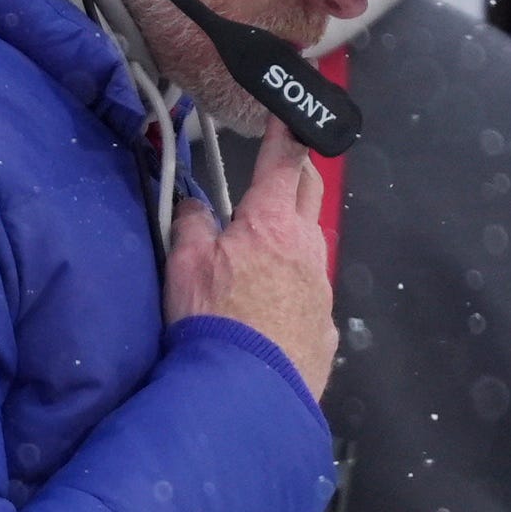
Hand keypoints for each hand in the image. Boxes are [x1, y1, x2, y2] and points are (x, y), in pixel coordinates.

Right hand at [163, 125, 336, 397]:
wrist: (245, 395)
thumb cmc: (211, 323)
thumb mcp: (184, 266)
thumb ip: (191, 225)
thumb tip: (194, 207)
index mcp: (271, 223)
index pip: (283, 162)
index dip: (284, 133)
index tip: (285, 115)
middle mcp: (306, 249)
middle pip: (309, 194)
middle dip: (298, 174)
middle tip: (283, 168)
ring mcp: (322, 290)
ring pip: (312, 247)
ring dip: (294, 237)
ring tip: (269, 249)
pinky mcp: (327, 329)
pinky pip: (313, 296)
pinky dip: (296, 290)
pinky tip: (276, 310)